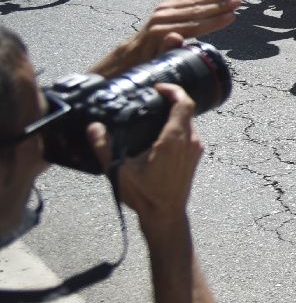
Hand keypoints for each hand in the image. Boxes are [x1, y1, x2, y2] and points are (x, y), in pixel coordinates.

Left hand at [92, 0, 240, 75]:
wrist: (131, 55)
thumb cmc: (147, 63)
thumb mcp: (156, 62)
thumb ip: (166, 49)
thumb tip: (176, 35)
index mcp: (162, 31)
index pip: (194, 25)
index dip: (215, 21)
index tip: (232, 16)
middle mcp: (162, 17)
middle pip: (196, 10)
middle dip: (219, 5)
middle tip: (238, 0)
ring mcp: (163, 10)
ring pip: (194, 2)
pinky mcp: (165, 7)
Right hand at [92, 85, 201, 235]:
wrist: (166, 215)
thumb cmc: (145, 195)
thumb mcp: (118, 171)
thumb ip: (104, 147)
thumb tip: (93, 128)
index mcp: (175, 139)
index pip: (184, 103)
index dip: (173, 89)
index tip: (157, 87)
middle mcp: (190, 141)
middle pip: (187, 109)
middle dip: (171, 99)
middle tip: (152, 98)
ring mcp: (195, 149)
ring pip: (189, 121)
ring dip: (175, 114)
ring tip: (154, 113)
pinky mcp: (195, 157)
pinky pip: (190, 133)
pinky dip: (178, 126)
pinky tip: (160, 133)